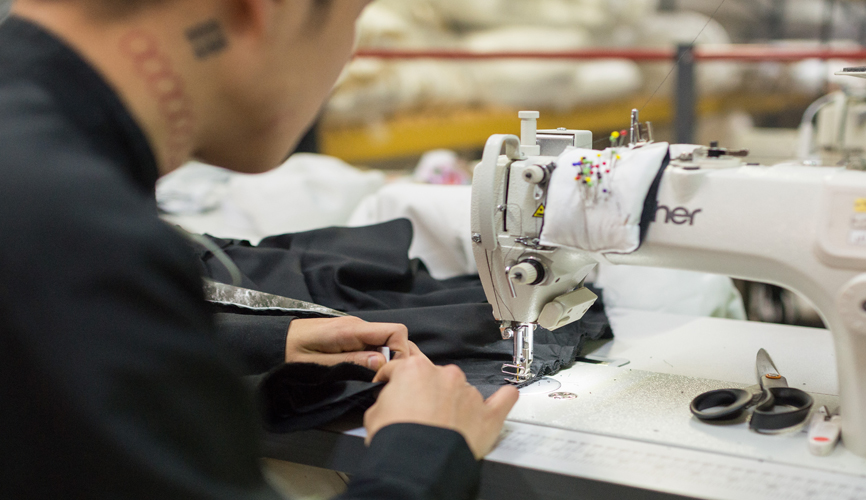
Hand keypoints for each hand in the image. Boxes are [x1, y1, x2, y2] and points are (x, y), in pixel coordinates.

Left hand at [285, 316, 409, 370]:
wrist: (272, 339)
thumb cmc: (290, 351)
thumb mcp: (318, 363)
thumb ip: (351, 362)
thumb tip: (382, 362)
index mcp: (351, 329)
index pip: (395, 331)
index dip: (400, 351)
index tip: (390, 372)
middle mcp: (357, 325)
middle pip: (392, 338)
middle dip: (392, 359)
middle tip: (379, 380)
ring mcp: (353, 329)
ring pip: (382, 343)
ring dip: (381, 361)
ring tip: (368, 378)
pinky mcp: (349, 335)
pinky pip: (370, 345)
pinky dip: (371, 359)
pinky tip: (359, 371)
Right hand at [365, 356, 518, 459]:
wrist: (419, 466)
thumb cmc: (398, 441)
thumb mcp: (374, 414)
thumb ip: (386, 399)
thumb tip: (390, 402)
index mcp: (414, 369)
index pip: (400, 368)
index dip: (393, 381)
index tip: (392, 389)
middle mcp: (445, 375)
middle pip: (434, 378)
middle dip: (426, 393)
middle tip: (418, 415)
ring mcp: (469, 393)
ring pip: (462, 390)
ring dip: (454, 402)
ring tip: (444, 425)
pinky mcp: (488, 414)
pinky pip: (503, 399)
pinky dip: (502, 399)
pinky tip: (501, 398)